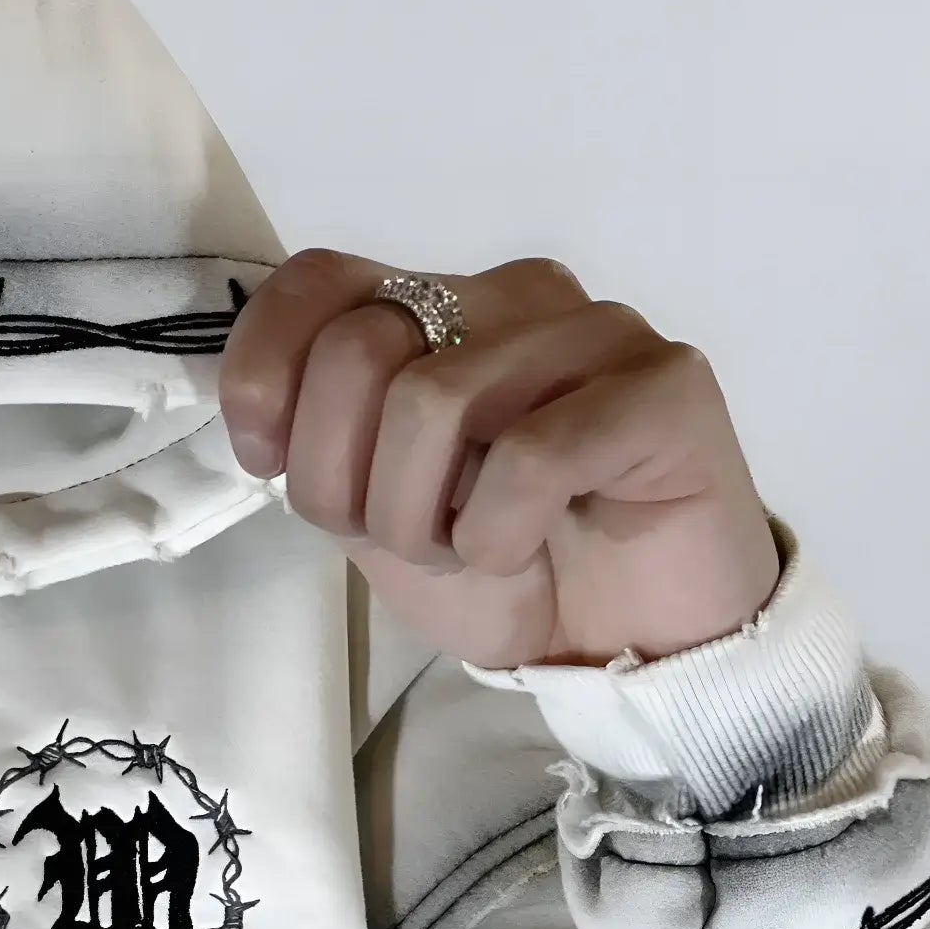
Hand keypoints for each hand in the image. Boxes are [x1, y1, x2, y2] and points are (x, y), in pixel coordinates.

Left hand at [217, 248, 781, 669]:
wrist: (627, 646)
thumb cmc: (502, 571)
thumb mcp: (369, 510)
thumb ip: (318, 438)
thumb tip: (261, 396)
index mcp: (437, 308)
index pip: (316, 281)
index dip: (265, 380)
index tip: (275, 468)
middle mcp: (513, 296)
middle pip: (359, 350)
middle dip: (351, 483)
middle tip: (415, 539)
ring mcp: (596, 329)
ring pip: (434, 400)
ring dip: (427, 521)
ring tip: (479, 552)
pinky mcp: (668, 383)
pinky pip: (530, 453)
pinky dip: (499, 532)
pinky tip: (530, 546)